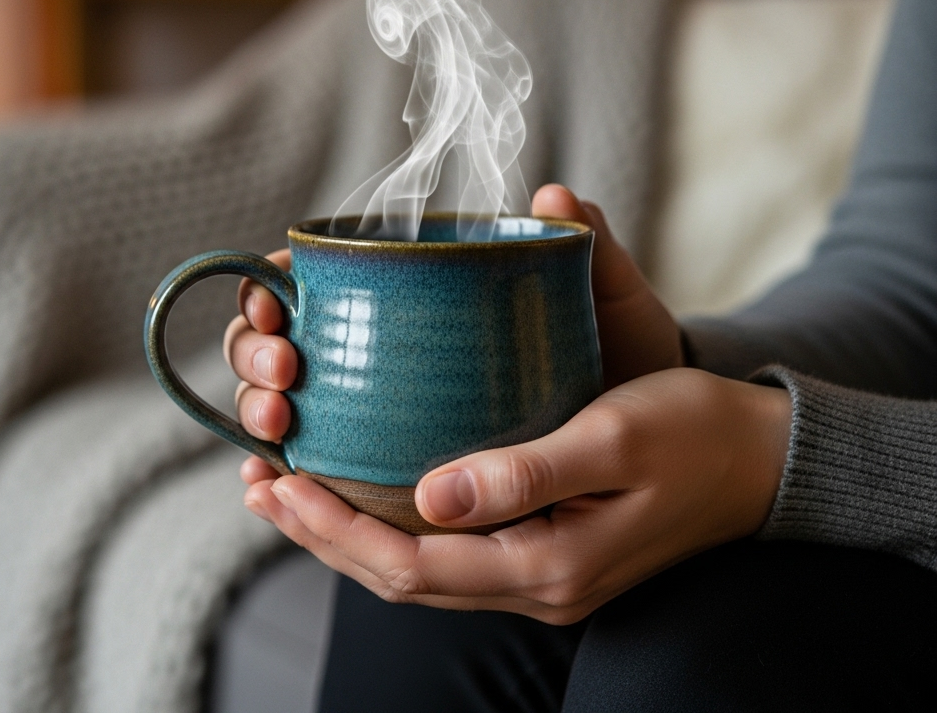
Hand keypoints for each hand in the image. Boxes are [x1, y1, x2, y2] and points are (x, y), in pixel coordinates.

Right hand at [223, 185, 683, 446]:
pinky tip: (264, 488)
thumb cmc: (613, 363)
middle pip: (270, 343)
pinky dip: (277, 478)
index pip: (304, 280)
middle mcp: (369, 350)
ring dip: (258, 413)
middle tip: (286, 371)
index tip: (282, 308)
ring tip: (279, 430)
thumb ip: (590, 250)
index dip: (269, 290)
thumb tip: (556, 195)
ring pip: (278, 406)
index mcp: (402, 294)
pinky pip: (309, 472)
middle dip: (253, 355)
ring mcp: (366, 413)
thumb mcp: (608, 308)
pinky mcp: (376, 470)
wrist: (644, 447)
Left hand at [241, 368, 791, 622]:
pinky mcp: (541, 552)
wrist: (763, 461)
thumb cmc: (696, 433)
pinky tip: (363, 494)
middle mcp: (534, 586)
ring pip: (417, 571)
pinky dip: (391, 527)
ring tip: (284, 493)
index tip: (275, 485)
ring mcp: (537, 576)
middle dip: (320, 535)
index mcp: (547, 567)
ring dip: (346, 535)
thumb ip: (525, 471)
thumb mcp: (615, 438)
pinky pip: (445, 554)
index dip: (333, 530)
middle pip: (399, 577)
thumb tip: (429, 493)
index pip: (410, 564)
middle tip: (256, 486)